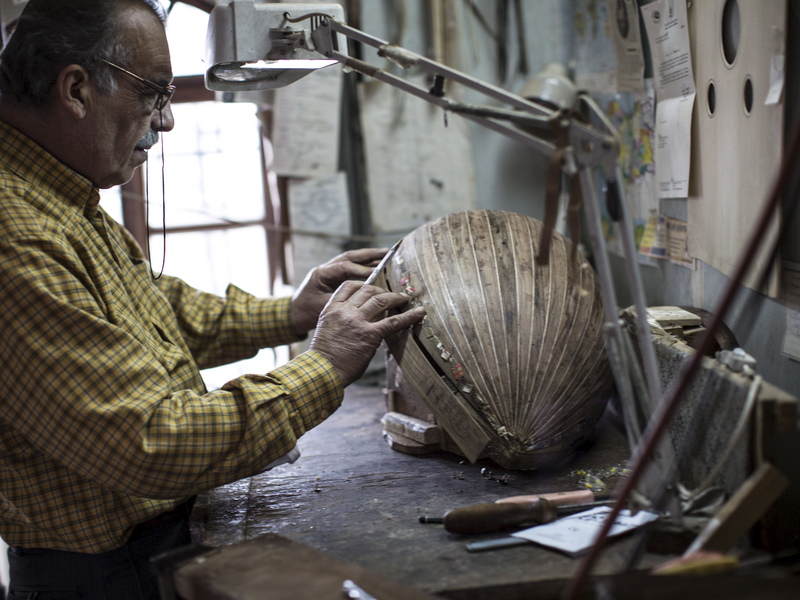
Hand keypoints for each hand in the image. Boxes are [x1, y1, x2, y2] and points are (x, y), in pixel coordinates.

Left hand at [290, 248, 390, 334]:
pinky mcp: (333, 275)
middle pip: (350, 256)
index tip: (379, 273)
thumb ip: (343, 301)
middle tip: (388, 252)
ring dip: (369, 256)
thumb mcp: (325, 308)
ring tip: (387, 255)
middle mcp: (326, 268)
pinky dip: (365, 264)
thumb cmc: (307, 314)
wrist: (293, 316)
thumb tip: (366, 298)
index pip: (345, 267)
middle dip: (370, 255)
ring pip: (351, 258)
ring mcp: (329, 270)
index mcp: (321, 274)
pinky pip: (351, 266)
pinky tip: (378, 266)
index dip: (362, 270)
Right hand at [309, 281, 425, 386]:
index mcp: (332, 308)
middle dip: (382, 290)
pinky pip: (393, 322)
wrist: (321, 371)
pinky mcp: (370, 335)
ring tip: (405, 298)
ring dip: (396, 297)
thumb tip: (364, 320)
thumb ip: (343, 320)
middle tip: (392, 295)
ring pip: (381, 300)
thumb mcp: (327, 329)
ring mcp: (358, 321)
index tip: (373, 286)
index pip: (349, 286)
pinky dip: (408, 316)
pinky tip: (419, 312)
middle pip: (368, 290)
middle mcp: (345, 311)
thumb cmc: (324, 356)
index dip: (364, 284)